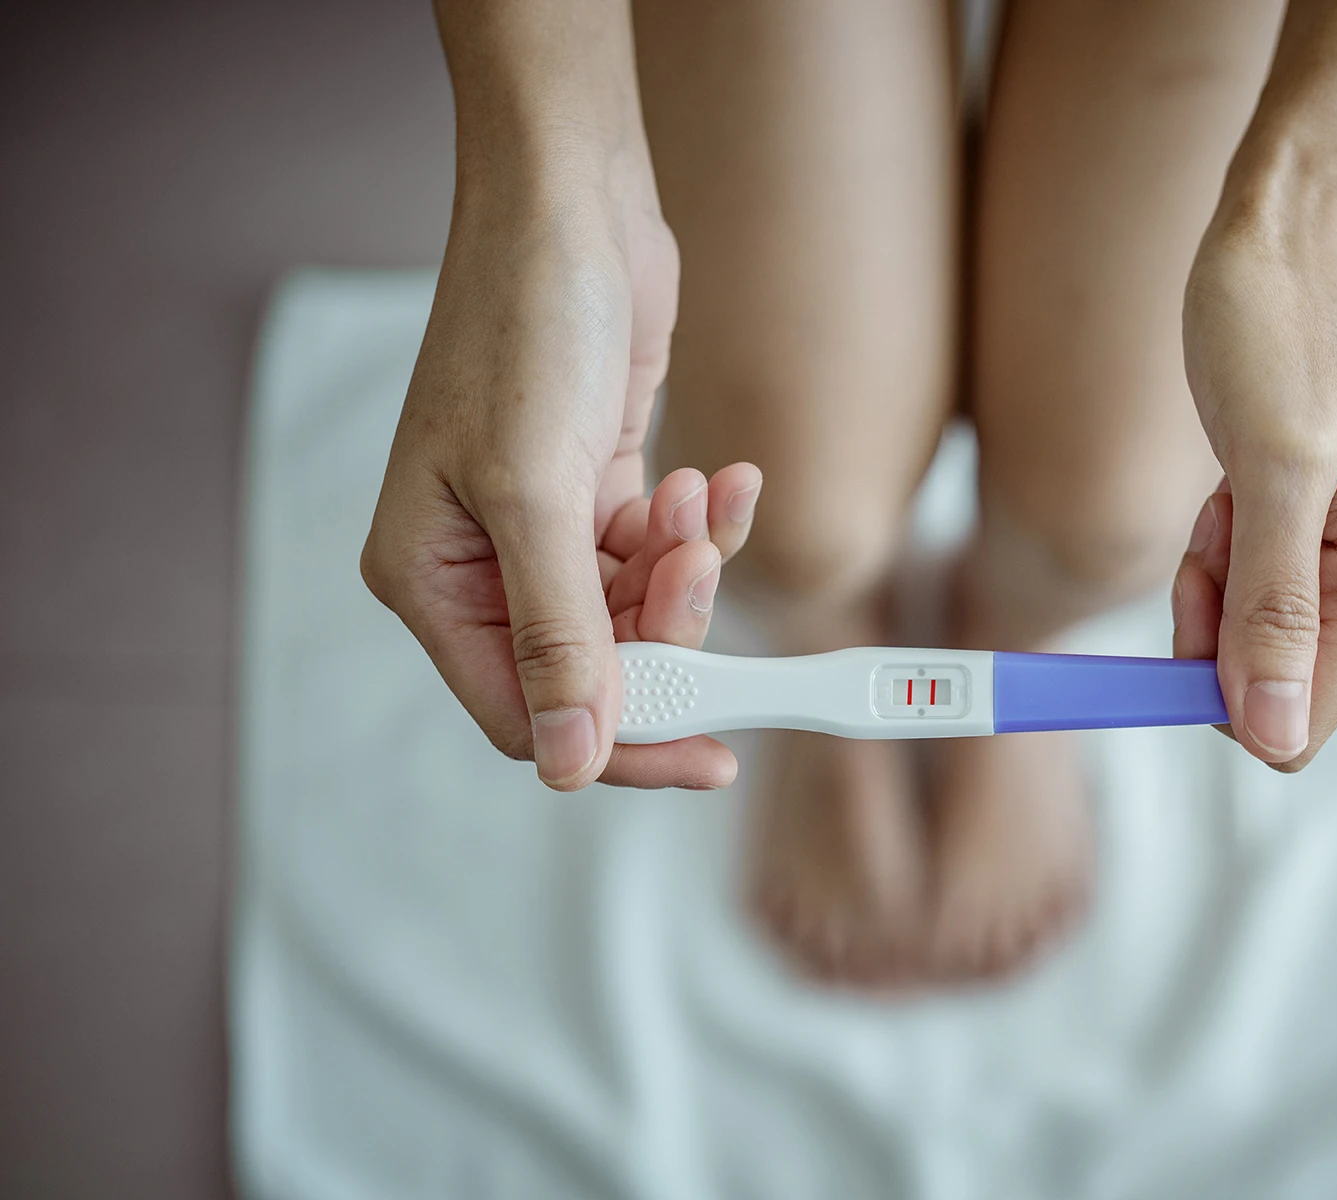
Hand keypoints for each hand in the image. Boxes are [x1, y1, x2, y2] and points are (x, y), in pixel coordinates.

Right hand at [361, 157, 762, 789]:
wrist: (571, 203)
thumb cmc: (525, 325)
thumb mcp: (536, 492)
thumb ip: (558, 634)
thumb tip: (571, 759)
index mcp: (431, 577)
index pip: (524, 712)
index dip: (619, 741)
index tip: (712, 751)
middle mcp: (480, 563)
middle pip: (593, 665)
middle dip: (663, 630)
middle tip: (699, 570)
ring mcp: (542, 526)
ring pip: (637, 611)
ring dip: (685, 566)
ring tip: (698, 498)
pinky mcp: (596, 487)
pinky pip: (662, 550)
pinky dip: (700, 525)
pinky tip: (720, 480)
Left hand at [1174, 222, 1336, 769]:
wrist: (1289, 236)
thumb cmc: (1277, 329)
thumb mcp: (1268, 474)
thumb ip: (1274, 612)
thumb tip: (1277, 737)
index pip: (1294, 726)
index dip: (1219, 680)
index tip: (1199, 582)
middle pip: (1267, 685)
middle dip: (1216, 615)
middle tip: (1223, 515)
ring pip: (1249, 640)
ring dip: (1214, 573)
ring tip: (1236, 482)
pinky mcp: (1329, 537)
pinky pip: (1249, 592)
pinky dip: (1222, 547)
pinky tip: (1239, 477)